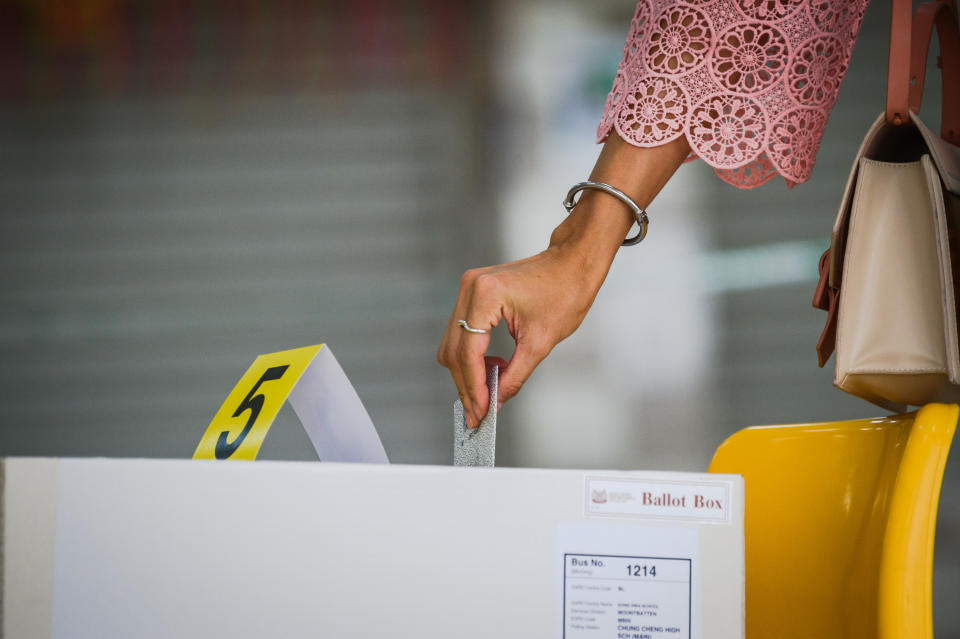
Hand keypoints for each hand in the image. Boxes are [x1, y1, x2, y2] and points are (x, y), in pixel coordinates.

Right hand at [437, 191, 631, 427]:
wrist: (573, 263)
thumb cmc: (565, 292)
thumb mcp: (540, 342)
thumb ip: (514, 376)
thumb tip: (496, 401)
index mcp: (485, 296)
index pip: (468, 353)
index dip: (473, 387)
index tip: (480, 413)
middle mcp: (470, 288)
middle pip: (453, 350)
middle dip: (466, 384)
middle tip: (477, 413)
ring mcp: (468, 287)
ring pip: (453, 343)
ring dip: (467, 371)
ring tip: (486, 393)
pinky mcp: (473, 291)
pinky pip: (462, 331)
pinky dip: (472, 354)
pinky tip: (491, 367)